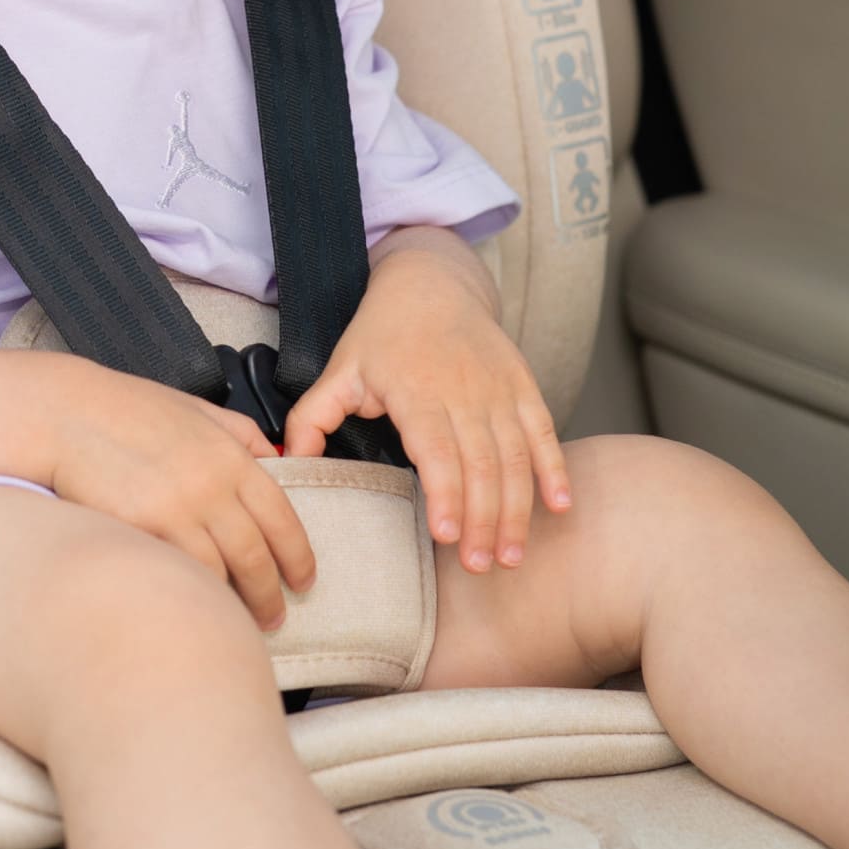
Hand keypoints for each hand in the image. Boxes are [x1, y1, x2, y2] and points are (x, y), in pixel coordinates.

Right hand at [45, 362, 316, 629]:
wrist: (68, 413)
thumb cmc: (127, 408)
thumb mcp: (197, 408)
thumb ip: (240, 434)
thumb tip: (273, 459)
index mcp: (232, 456)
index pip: (282, 518)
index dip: (298, 557)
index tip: (303, 580)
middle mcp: (212, 486)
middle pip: (255, 556)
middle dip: (269, 595)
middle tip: (274, 617)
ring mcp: (177, 511)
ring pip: (219, 573)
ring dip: (232, 603)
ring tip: (235, 619)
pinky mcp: (143, 530)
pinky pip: (179, 574)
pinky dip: (192, 592)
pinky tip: (195, 603)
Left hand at [281, 237, 569, 573]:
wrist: (432, 282)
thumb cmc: (382, 333)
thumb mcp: (339, 369)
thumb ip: (311, 418)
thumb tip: (289, 464)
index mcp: (416, 389)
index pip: (436, 449)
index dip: (444, 494)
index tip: (445, 535)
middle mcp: (464, 390)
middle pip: (481, 464)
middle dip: (483, 521)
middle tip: (480, 566)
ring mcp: (499, 388)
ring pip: (515, 457)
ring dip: (517, 510)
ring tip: (511, 555)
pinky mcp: (523, 386)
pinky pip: (543, 432)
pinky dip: (555, 470)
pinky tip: (559, 507)